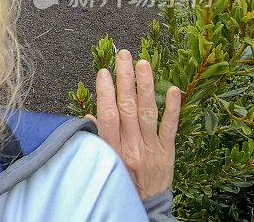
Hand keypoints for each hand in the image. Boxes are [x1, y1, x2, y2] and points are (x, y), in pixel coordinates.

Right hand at [86, 49, 181, 199]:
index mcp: (112, 148)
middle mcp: (132, 146)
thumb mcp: (101, 163)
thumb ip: (96, 139)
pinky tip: (173, 89)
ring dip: (145, 86)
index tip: (103, 72)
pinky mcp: (168, 151)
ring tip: (143, 63)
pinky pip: (170, 127)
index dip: (105, 92)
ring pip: (148, 112)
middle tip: (123, 56)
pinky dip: (172, 108)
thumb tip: (90, 116)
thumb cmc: (119, 181)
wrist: (144, 206)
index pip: (108, 115)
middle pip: (127, 107)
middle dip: (125, 79)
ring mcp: (152, 147)